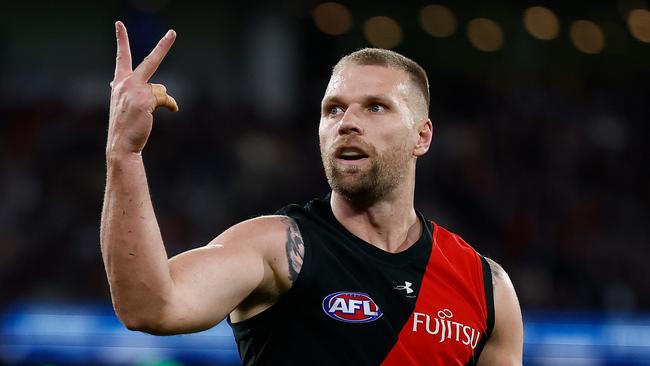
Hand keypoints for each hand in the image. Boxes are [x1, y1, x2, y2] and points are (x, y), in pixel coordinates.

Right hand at [107, 21, 177, 156]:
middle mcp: (126, 83)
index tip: (119, 24)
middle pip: (151, 61)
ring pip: (160, 89)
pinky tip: (171, 111)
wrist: (120, 144)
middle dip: (164, 46)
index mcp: (119, 83)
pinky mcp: (146, 100)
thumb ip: (131, 91)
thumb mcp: (124, 104)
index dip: (121, 40)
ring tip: (147, 114)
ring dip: (161, 100)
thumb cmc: (125, 126)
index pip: (121, 58)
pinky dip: (170, 105)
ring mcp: (136, 90)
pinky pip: (166, 99)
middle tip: (173, 33)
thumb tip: (147, 88)